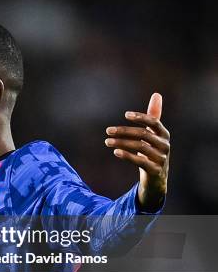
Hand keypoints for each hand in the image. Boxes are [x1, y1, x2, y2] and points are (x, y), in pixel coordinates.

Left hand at [105, 93, 169, 211]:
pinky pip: (140, 162)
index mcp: (164, 134)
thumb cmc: (153, 151)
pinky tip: (115, 152)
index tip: (126, 115)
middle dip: (124, 131)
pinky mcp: (155, 171)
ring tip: (107, 141)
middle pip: (143, 134)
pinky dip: (127, 156)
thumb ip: (153, 115)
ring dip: (122, 143)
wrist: (157, 177)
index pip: (154, 122)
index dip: (141, 117)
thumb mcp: (153, 134)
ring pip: (140, 147)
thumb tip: (157, 94)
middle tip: (108, 131)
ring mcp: (161, 158)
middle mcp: (165, 145)